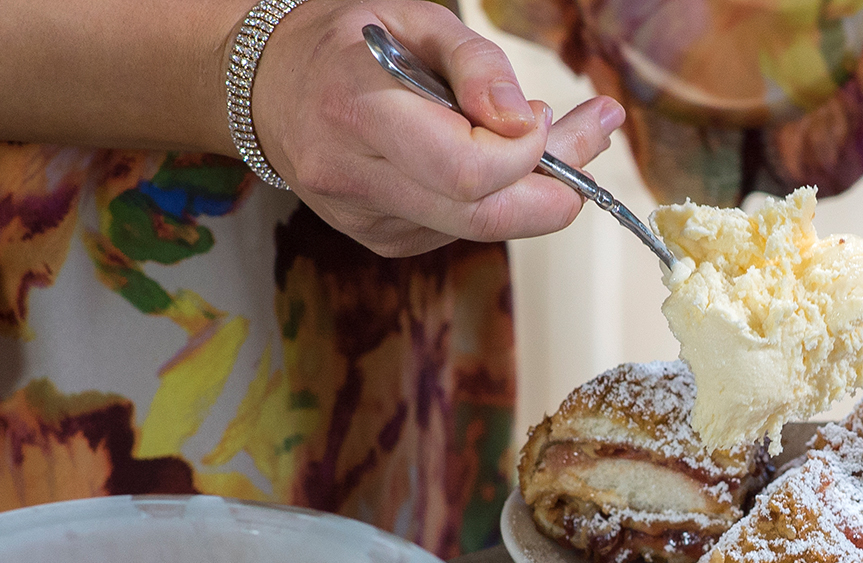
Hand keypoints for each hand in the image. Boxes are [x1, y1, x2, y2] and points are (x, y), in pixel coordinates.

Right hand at [251, 0, 624, 255]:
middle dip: (556, 185)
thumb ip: (478, 64)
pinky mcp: (382, 241)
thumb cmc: (348, 43)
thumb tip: (525, 121)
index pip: (468, 170)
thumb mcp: (415, 19)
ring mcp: (366, 221)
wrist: (270, 87)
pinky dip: (491, 197)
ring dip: (533, 189)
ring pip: (481, 228)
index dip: (526, 151)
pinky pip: (460, 229)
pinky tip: (485, 156)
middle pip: (485, 217)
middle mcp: (354, 179)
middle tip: (592, 132)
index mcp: (357, 114)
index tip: (541, 113)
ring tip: (544, 132)